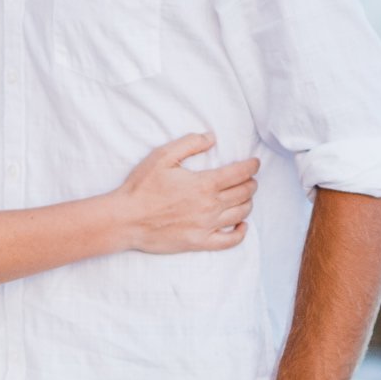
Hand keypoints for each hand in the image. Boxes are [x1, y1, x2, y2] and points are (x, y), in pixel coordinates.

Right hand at [114, 135, 258, 254]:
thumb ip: (189, 143)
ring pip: (241, 213)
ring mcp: (207, 226)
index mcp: (204, 183)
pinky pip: (230, 241)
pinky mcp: (200, 242)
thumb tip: (211, 137)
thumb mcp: (162, 156)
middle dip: (251, 183)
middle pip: (244, 193)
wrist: (126, 219)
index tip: (255, 163)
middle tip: (249, 178)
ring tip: (245, 197)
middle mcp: (210, 205)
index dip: (251, 166)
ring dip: (248, 202)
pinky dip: (241, 232)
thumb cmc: (142, 187)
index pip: (240, 173)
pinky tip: (242, 225)